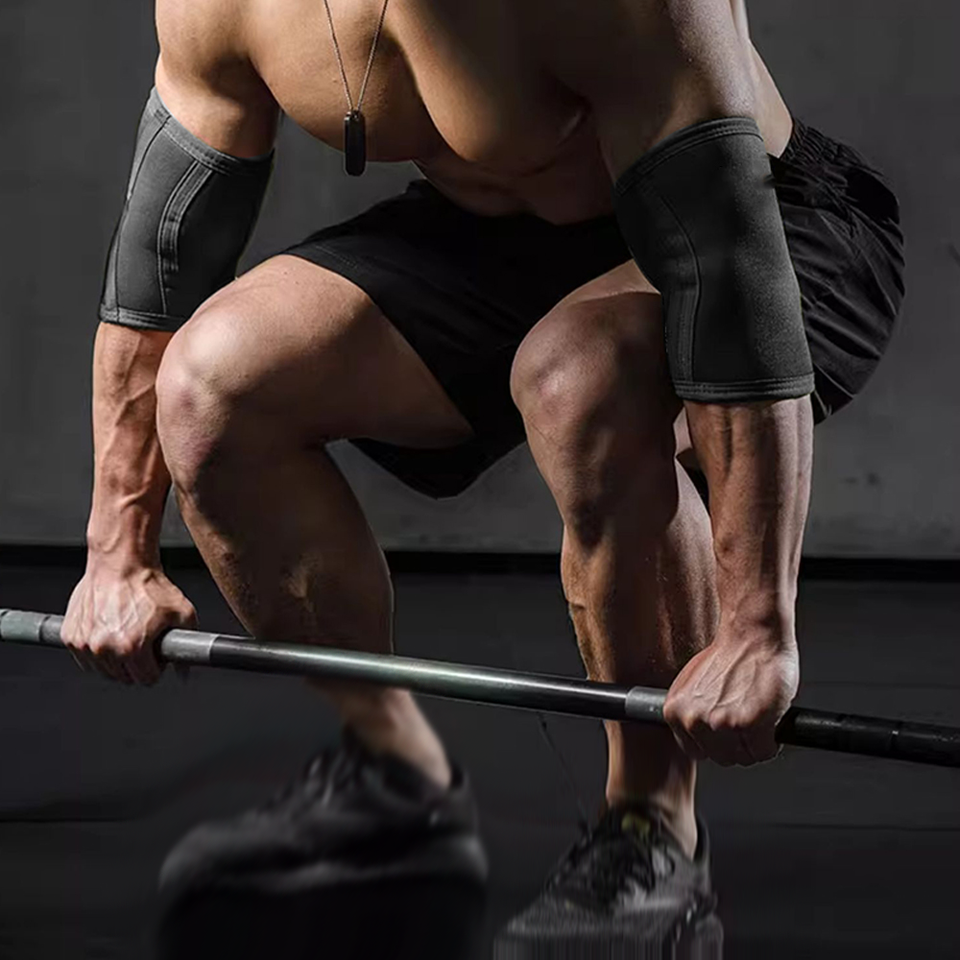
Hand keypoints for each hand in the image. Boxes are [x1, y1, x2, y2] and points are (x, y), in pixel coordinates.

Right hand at [62, 560, 195, 684]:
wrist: (121, 562)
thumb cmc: (149, 584)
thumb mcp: (183, 614)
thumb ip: (188, 646)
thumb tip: (184, 671)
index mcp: (132, 648)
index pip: (147, 679)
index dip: (157, 666)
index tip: (156, 653)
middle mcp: (105, 648)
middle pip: (124, 678)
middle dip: (137, 664)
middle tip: (142, 640)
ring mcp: (84, 643)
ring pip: (104, 670)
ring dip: (115, 659)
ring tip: (126, 632)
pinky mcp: (71, 636)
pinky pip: (85, 657)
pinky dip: (97, 650)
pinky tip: (109, 630)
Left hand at [663, 622, 799, 766]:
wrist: (751, 634)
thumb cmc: (728, 655)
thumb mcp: (693, 686)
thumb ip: (693, 712)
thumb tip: (699, 733)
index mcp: (676, 712)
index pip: (696, 751)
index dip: (716, 742)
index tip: (726, 732)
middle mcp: (694, 720)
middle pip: (722, 758)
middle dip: (738, 744)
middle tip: (746, 722)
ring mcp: (721, 724)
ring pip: (744, 757)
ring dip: (754, 743)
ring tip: (757, 717)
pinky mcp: (749, 724)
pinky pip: (764, 752)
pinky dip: (772, 741)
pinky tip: (769, 719)